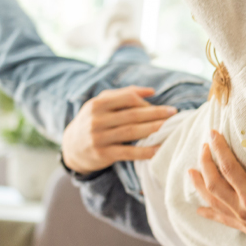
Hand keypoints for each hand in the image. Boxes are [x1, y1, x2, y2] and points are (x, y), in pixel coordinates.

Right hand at [60, 87, 177, 172]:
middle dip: (156, 115)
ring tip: (169, 129)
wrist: (71, 147)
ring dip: (153, 130)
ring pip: (132, 132)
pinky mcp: (102, 154)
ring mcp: (99, 138)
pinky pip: (128, 153)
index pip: (128, 99)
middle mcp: (96, 120)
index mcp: (97, 104)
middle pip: (132, 115)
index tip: (164, 108)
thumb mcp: (101, 104)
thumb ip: (124, 94)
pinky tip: (158, 149)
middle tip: (174, 115)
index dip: (147, 102)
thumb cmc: (92, 121)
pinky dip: (144, 151)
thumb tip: (151, 91)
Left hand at [187, 130, 245, 242]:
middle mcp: (243, 211)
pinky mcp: (245, 228)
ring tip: (191, 172)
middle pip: (214, 186)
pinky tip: (199, 209)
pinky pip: (221, 219)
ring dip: (200, 186)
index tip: (212, 134)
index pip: (229, 170)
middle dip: (205, 164)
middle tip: (203, 148)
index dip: (218, 150)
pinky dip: (209, 212)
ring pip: (212, 203)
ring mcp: (242, 222)